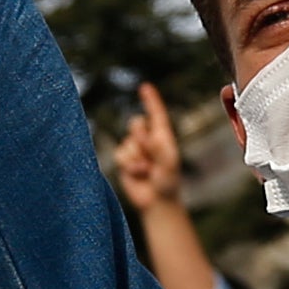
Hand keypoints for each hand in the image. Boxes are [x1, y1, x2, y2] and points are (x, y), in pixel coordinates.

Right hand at [109, 80, 186, 215]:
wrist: (155, 201)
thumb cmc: (167, 181)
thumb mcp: (169, 163)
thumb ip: (160, 148)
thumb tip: (149, 134)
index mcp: (163, 136)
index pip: (156, 114)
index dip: (150, 100)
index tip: (145, 87)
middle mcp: (148, 139)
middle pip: (136, 123)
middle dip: (141, 138)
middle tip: (151, 159)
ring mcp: (135, 148)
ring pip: (127, 141)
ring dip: (136, 158)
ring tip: (147, 170)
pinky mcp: (125, 159)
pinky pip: (120, 154)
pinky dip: (128, 165)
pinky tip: (137, 174)